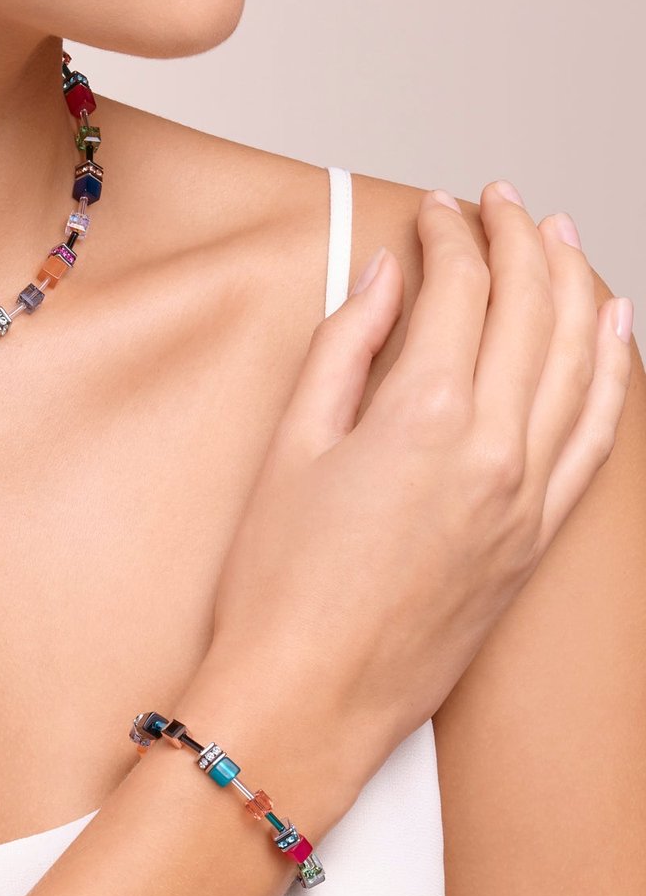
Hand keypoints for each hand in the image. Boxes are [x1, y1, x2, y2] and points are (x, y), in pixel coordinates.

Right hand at [204, 181, 632, 779]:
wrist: (310, 694)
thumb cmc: (282, 581)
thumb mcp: (292, 446)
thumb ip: (345, 348)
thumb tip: (383, 281)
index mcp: (424, 418)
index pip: (461, 291)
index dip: (449, 236)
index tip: (434, 211)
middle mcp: (495, 450)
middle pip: (532, 310)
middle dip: (519, 239)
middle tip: (500, 201)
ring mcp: (529, 496)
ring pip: (583, 360)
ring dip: (576, 286)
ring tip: (560, 237)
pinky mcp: (539, 536)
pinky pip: (598, 434)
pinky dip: (615, 371)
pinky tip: (614, 330)